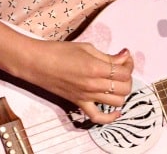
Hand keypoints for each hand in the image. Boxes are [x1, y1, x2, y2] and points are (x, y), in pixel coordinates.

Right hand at [17, 39, 133, 123]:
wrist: (37, 63)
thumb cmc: (59, 51)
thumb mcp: (86, 48)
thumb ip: (107, 56)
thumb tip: (124, 57)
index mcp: (96, 68)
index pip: (124, 72)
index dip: (128, 64)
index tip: (124, 57)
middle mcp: (93, 85)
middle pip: (124, 88)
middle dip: (127, 77)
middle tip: (121, 68)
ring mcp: (87, 96)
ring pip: (117, 102)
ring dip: (121, 92)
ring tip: (116, 82)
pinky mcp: (79, 103)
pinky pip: (98, 117)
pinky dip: (110, 117)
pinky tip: (116, 111)